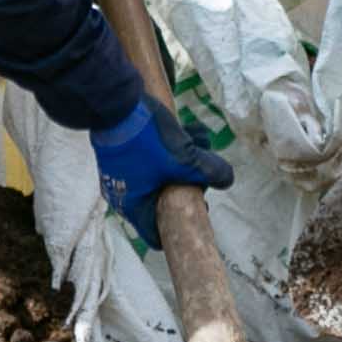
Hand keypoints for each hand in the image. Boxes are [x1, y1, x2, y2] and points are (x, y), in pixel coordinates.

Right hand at [88, 99, 232, 243]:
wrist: (114, 104)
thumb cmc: (146, 140)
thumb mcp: (185, 159)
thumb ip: (208, 172)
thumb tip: (227, 179)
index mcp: (134, 207)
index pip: (155, 236)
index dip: (180, 227)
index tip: (197, 206)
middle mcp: (121, 196)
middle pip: (159, 203)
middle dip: (184, 186)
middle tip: (197, 169)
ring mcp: (116, 175)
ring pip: (154, 179)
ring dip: (176, 165)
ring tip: (193, 142)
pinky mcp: (116, 156)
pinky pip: (144, 163)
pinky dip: (162, 154)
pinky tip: (178, 133)